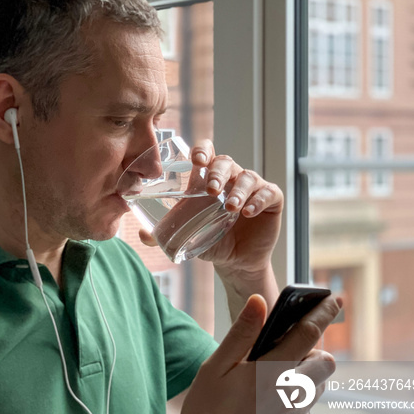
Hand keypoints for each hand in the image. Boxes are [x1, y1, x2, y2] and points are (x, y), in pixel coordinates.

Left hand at [139, 140, 283, 276]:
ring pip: (248, 177)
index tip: (196, 160)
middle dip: (218, 173)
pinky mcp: (271, 201)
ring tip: (231, 207)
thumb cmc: (210, 239)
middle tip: (211, 189)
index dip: (202, 151)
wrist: (235, 262)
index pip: (207, 154)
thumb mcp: (186, 234)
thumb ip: (163, 233)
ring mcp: (253, 188)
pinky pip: (268, 193)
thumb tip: (142, 235)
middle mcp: (231, 178)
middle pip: (226, 162)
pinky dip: (258, 200)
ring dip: (238, 190)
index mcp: (209, 179)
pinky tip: (248, 211)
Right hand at [145, 294, 339, 413]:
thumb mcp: (215, 367)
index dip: (323, 314)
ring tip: (272, 376)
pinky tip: (264, 402)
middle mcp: (290, 396)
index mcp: (270, 373)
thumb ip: (241, 334)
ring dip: (306, 375)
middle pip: (326, 364)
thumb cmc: (204, 413)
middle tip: (285, 351)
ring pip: (318, 388)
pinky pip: (304, 409)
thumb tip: (259, 302)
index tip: (334, 300)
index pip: (307, 335)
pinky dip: (294, 398)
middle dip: (314, 351)